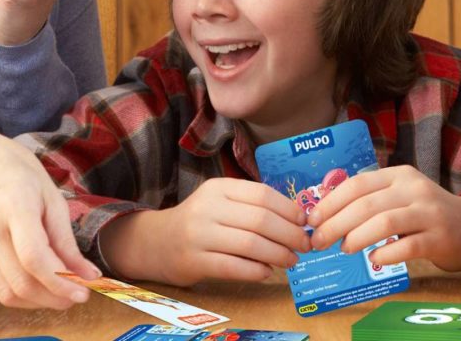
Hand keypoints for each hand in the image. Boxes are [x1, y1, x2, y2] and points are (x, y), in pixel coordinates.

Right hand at [0, 121, 99, 308]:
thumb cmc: (14, 170)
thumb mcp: (49, 194)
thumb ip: (66, 239)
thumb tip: (87, 275)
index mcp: (13, 207)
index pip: (34, 259)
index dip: (61, 282)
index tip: (84, 291)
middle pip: (22, 283)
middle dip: (56, 298)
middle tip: (78, 294)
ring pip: (7, 294)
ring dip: (39, 302)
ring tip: (60, 292)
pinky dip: (20, 295)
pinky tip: (38, 284)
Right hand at [100, 178, 310, 285]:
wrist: (156, 241)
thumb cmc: (199, 222)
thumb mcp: (220, 202)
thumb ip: (252, 206)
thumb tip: (298, 219)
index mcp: (217, 188)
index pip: (262, 195)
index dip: (289, 210)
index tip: (304, 223)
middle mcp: (207, 208)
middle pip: (260, 220)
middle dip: (291, 235)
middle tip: (305, 246)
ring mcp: (198, 235)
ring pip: (251, 244)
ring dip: (279, 255)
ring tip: (291, 260)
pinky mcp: (194, 261)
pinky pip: (234, 267)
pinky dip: (257, 271)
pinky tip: (267, 272)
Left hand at [308, 165, 460, 270]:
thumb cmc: (424, 214)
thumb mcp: (398, 196)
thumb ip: (369, 200)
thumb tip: (323, 217)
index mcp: (397, 175)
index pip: (356, 184)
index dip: (330, 202)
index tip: (311, 220)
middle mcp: (413, 189)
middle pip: (366, 205)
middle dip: (336, 224)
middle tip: (319, 240)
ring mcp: (429, 213)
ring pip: (384, 222)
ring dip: (357, 237)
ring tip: (343, 249)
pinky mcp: (442, 238)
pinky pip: (408, 246)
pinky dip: (385, 253)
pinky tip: (373, 259)